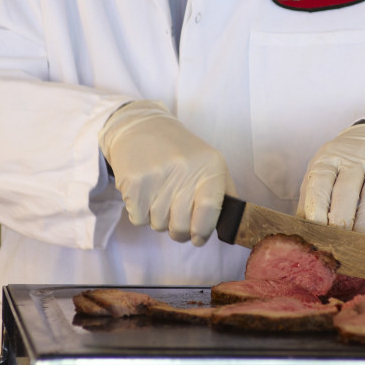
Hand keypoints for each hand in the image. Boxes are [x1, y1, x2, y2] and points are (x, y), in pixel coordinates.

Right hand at [99, 100, 235, 245]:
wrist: (140, 127)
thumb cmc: (179, 151)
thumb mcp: (210, 162)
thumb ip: (224, 193)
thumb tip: (231, 225)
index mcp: (209, 167)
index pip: (209, 210)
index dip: (203, 231)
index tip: (198, 237)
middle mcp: (184, 171)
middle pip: (181, 227)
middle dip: (178, 230)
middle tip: (175, 216)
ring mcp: (156, 177)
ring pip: (158, 225)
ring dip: (158, 218)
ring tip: (158, 194)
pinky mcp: (133, 183)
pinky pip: (139, 220)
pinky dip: (140, 213)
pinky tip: (144, 192)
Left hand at [297, 122, 364, 233]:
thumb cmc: (341, 166)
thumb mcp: (322, 174)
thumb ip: (310, 200)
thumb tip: (300, 233)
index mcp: (328, 160)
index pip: (320, 182)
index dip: (317, 207)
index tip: (315, 231)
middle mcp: (354, 159)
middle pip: (347, 189)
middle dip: (341, 218)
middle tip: (338, 243)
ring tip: (363, 243)